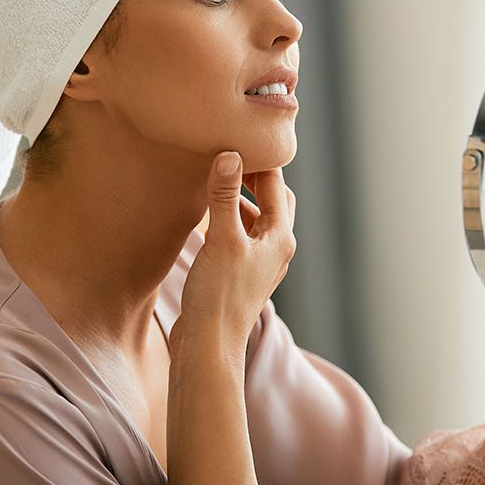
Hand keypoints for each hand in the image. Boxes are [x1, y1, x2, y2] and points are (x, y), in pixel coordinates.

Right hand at [179, 153, 296, 339]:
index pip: (276, 185)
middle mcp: (276, 250)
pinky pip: (238, 238)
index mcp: (281, 238)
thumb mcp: (222, 239)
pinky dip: (226, 223)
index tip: (238, 136)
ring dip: (238, 201)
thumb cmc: (219, 297)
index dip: (259, 159)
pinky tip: (204, 220)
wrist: (208, 348)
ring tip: (214, 183)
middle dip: (255, 179)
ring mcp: (258, 264)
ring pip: (254, 221)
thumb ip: (226, 196)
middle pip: (273, 201)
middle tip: (228, 158)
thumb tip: (231, 155)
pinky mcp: (238, 276)